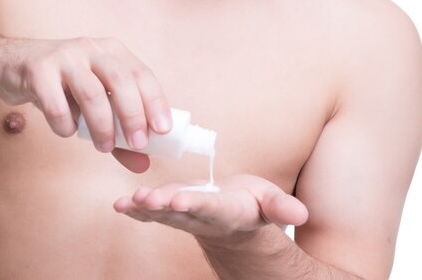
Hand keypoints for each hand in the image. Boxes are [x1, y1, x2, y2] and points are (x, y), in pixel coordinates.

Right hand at [0, 36, 170, 151]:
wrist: (13, 65)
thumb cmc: (63, 86)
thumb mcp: (94, 103)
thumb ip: (118, 131)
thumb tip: (144, 163)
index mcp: (113, 51)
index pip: (142, 74)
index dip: (155, 102)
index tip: (163, 130)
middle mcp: (92, 49)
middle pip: (121, 80)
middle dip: (133, 114)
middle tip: (139, 144)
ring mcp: (65, 56)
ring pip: (92, 92)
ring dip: (102, 125)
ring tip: (104, 147)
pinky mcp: (39, 70)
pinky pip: (57, 103)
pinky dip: (66, 124)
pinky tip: (68, 131)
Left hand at [113, 174, 308, 238]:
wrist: (235, 221)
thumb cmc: (252, 205)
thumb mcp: (270, 202)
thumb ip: (281, 207)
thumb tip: (302, 214)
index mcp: (228, 213)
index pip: (210, 209)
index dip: (195, 205)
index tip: (179, 200)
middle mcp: (203, 219)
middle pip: (181, 214)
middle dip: (163, 207)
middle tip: (145, 200)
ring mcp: (186, 218)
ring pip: (164, 214)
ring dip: (145, 208)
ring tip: (127, 202)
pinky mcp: (174, 213)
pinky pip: (153, 213)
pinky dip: (136, 210)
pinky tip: (119, 205)